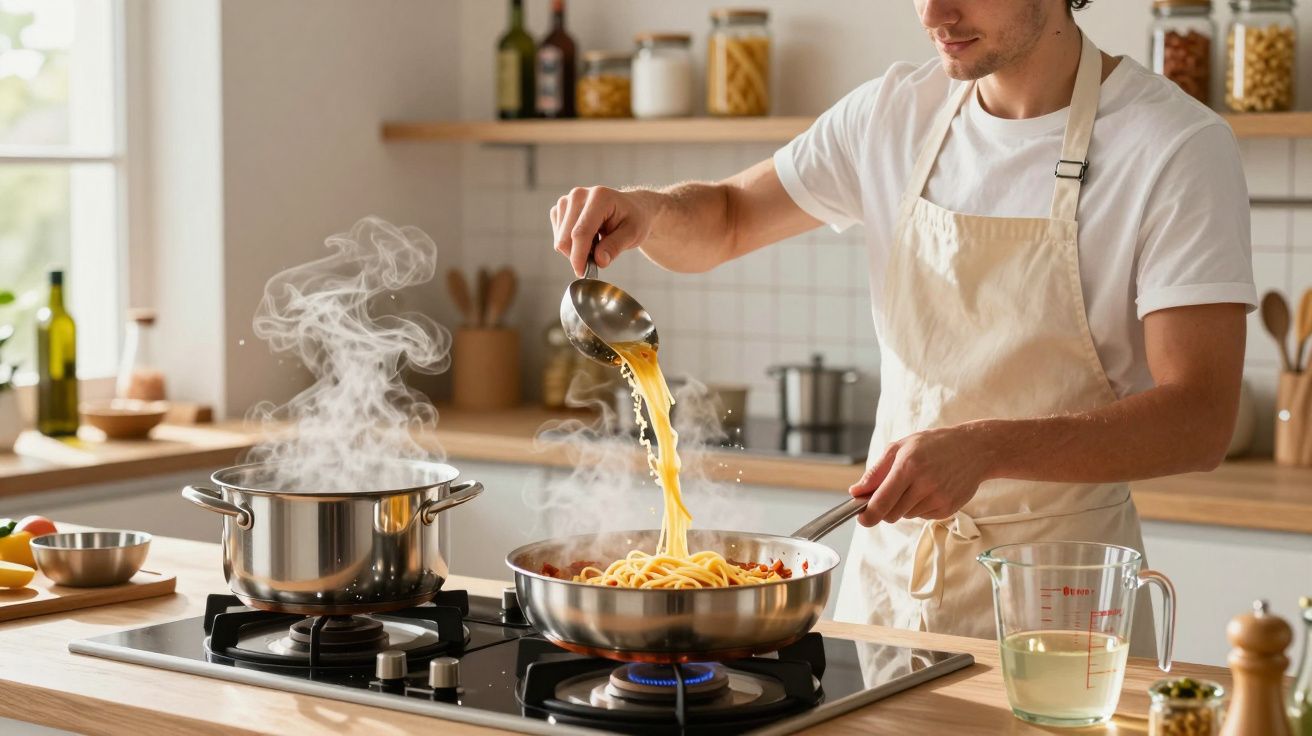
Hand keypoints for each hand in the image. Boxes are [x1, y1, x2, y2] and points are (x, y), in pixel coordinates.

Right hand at [550, 186, 658, 276]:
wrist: (631, 208)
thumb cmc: (633, 219)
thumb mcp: (633, 234)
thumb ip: (616, 246)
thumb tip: (599, 260)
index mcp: (599, 197)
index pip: (581, 232)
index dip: (579, 256)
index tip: (582, 273)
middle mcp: (578, 195)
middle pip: (566, 238)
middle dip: (578, 256)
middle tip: (598, 258)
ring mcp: (566, 200)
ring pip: (560, 239)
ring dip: (575, 250)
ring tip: (596, 243)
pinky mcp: (560, 208)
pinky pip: (558, 236)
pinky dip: (571, 244)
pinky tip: (587, 238)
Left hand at [848, 425, 997, 526]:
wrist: (975, 449)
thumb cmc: (934, 445)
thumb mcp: (900, 447)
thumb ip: (876, 471)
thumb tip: (855, 492)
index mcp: (908, 466)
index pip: (881, 502)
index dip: (868, 515)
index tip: (862, 518)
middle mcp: (924, 485)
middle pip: (891, 514)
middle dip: (885, 508)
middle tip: (891, 492)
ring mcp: (938, 499)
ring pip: (906, 516)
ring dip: (904, 506)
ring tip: (917, 484)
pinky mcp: (948, 509)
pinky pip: (922, 517)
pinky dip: (920, 507)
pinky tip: (930, 489)